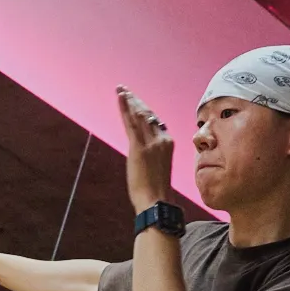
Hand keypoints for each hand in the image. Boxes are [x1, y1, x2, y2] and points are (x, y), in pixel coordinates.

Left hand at [115, 86, 173, 210]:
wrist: (156, 201)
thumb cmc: (156, 191)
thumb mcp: (158, 167)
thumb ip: (153, 154)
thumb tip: (144, 150)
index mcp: (168, 143)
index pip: (155, 121)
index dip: (145, 110)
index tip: (137, 102)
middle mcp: (162, 139)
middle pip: (147, 115)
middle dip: (136, 101)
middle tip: (126, 90)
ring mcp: (150, 142)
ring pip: (139, 115)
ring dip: (130, 100)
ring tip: (121, 89)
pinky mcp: (138, 147)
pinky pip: (130, 123)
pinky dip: (125, 107)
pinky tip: (120, 97)